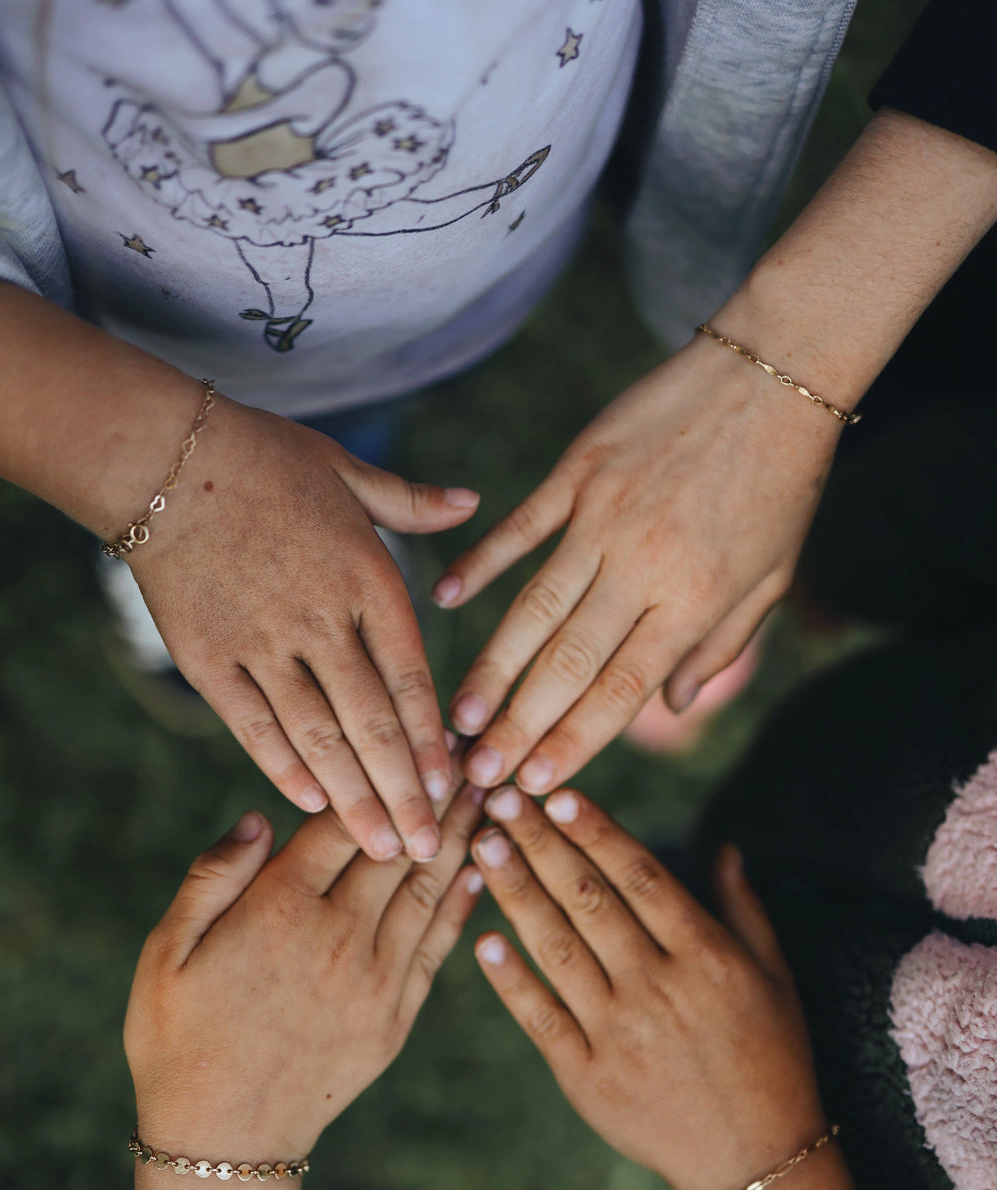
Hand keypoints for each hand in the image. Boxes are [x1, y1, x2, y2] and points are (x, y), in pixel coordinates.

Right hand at [124, 779, 484, 1163]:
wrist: (223, 1140)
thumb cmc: (179, 1038)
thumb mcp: (168, 951)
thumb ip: (213, 877)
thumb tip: (259, 816)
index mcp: (280, 909)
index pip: (343, 820)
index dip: (382, 769)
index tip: (417, 730)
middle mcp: (339, 936)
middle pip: (402, 843)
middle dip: (440, 788)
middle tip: (478, 741)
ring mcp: (376, 979)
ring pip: (432, 887)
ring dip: (466, 832)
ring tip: (494, 785)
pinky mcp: (396, 1017)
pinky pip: (439, 945)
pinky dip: (464, 900)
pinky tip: (483, 863)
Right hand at [130, 398, 479, 859]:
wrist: (162, 456)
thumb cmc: (263, 461)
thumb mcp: (348, 469)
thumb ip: (412, 502)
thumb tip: (471, 501)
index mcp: (367, 578)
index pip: (411, 676)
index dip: (434, 738)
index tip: (457, 789)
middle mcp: (320, 619)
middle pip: (372, 721)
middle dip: (403, 792)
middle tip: (427, 849)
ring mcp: (262, 643)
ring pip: (317, 735)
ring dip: (351, 797)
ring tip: (379, 847)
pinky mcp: (208, 658)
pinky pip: (252, 725)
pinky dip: (281, 766)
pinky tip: (309, 804)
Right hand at [434, 305, 839, 794]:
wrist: (773, 372)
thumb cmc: (780, 483)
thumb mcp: (772, 576)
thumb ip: (721, 646)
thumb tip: (671, 706)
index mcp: (694, 601)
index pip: (622, 690)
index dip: (574, 742)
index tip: (533, 783)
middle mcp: (643, 566)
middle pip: (567, 663)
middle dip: (518, 726)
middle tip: (477, 773)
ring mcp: (603, 515)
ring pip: (533, 608)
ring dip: (491, 668)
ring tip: (458, 716)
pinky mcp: (578, 470)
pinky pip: (519, 528)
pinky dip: (479, 564)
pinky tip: (442, 600)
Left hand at [467, 785, 824, 1189]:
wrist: (755, 1160)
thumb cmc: (773, 1059)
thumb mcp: (776, 979)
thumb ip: (744, 909)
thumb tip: (725, 847)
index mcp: (706, 956)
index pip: (639, 876)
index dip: (595, 831)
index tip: (558, 793)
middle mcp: (659, 988)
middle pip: (588, 901)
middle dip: (540, 844)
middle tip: (501, 801)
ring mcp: (618, 1034)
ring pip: (556, 949)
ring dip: (515, 894)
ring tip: (484, 849)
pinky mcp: (587, 1077)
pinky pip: (539, 1018)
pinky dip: (510, 980)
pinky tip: (482, 939)